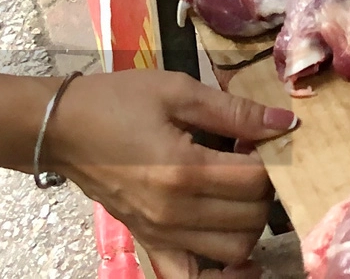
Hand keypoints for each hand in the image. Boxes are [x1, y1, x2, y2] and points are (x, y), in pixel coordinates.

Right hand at [46, 70, 291, 266]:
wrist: (63, 129)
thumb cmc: (118, 101)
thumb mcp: (176, 91)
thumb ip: (234, 110)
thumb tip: (286, 121)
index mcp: (183, 171)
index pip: (255, 180)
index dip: (271, 158)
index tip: (262, 138)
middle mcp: (175, 213)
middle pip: (251, 218)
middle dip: (265, 189)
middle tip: (252, 161)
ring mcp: (161, 236)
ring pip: (235, 251)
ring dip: (249, 223)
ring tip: (238, 191)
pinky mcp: (150, 245)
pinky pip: (192, 278)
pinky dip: (221, 272)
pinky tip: (233, 254)